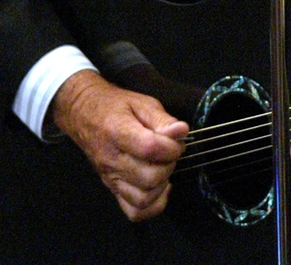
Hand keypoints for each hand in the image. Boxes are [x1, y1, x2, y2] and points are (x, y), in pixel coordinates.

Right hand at [51, 70, 189, 221]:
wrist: (84, 115)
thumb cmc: (116, 106)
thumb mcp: (142, 102)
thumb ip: (162, 119)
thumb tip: (182, 132)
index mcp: (117, 132)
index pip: (150, 149)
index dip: (172, 146)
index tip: (177, 137)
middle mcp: (111, 161)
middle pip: (149, 178)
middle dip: (169, 164)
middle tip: (170, 150)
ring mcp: (110, 179)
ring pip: (143, 199)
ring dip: (162, 184)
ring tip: (163, 165)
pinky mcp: (112, 190)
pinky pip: (134, 212)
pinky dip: (153, 204)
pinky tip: (160, 186)